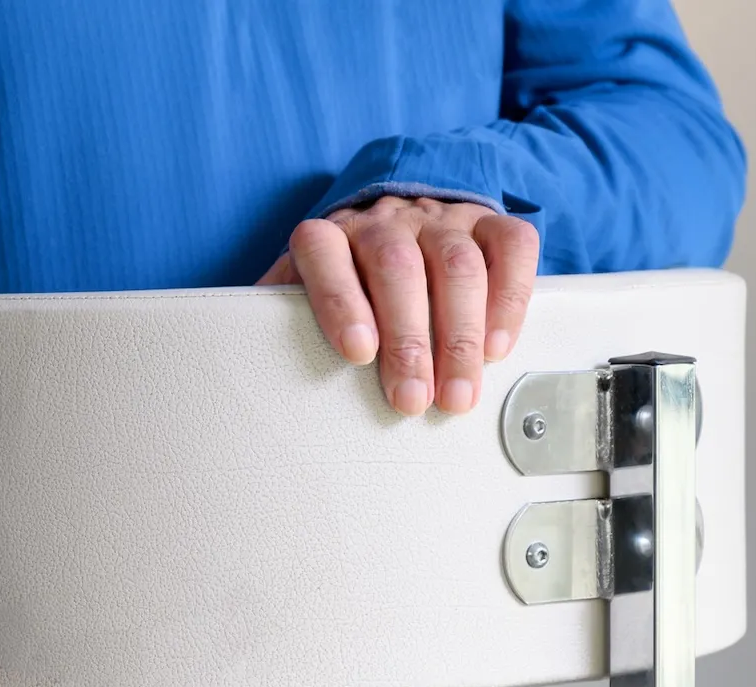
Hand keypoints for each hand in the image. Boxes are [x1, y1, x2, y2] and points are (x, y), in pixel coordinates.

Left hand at [258, 196, 539, 416]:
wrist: (397, 218)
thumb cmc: (345, 280)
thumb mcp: (301, 294)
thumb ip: (276, 321)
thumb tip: (244, 364)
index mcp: (329, 235)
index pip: (324, 254)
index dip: (339, 301)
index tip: (357, 352)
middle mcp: (384, 220)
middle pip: (399, 268)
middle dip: (408, 339)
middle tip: (412, 401)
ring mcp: (440, 219)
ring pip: (457, 265)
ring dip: (459, 336)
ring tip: (456, 395)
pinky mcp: (489, 223)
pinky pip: (511, 248)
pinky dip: (509, 300)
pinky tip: (495, 348)